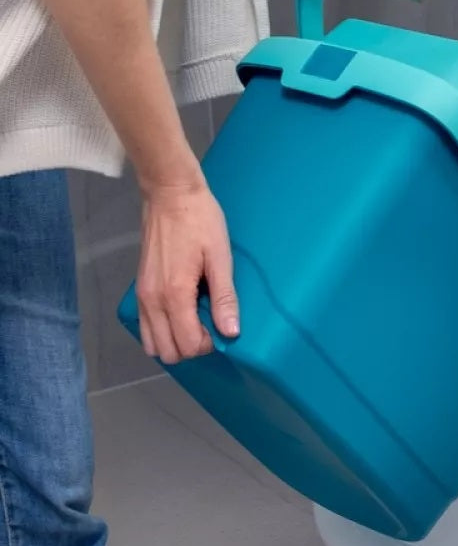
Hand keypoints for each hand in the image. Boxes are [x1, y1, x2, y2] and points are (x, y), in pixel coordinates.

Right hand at [136, 177, 238, 363]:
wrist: (170, 194)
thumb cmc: (200, 221)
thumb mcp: (220, 257)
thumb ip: (224, 297)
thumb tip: (231, 332)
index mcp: (174, 294)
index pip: (188, 344)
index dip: (210, 343)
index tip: (222, 325)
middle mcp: (152, 300)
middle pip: (168, 351)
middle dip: (192, 346)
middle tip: (211, 324)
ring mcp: (142, 295)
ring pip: (153, 343)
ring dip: (176, 340)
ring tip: (197, 319)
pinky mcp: (139, 288)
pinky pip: (146, 326)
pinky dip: (163, 330)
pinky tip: (182, 312)